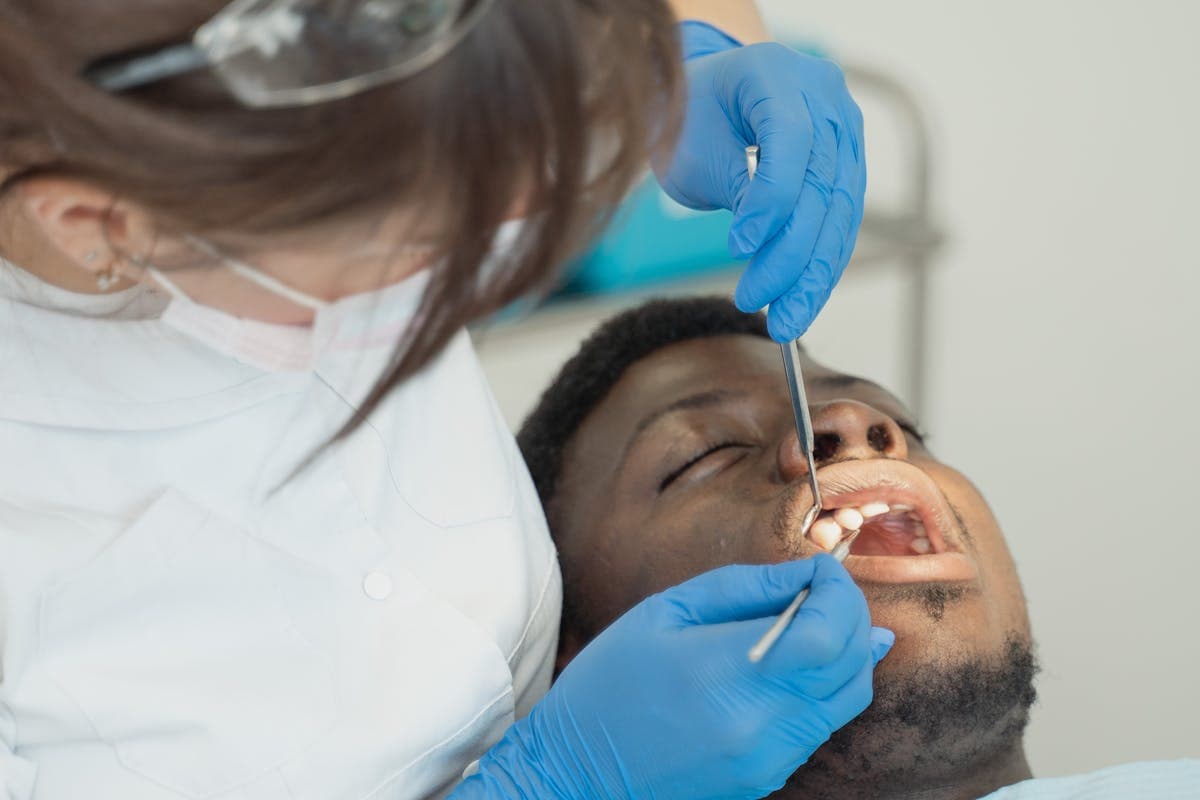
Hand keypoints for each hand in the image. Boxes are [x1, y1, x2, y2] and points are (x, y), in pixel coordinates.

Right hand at [456, 556, 893, 799]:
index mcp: (727, 673)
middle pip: (850, 664)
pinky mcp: (769, 776)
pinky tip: (806, 657)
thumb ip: (742, 588)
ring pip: (848, 697)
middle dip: (850, 613)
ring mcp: (770, 758)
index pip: (827, 631)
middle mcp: (761, 724)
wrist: (577, 771)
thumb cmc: (609, 683)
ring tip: (822, 615)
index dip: (838, 590)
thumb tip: (806, 575)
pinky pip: (822, 722)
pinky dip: (827, 683)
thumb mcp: (663, 613)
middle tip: (826, 586)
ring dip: (848, 649)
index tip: (821, 568)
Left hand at [654, 22, 866, 340]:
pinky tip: (802, 300)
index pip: (791, 141)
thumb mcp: (695, 149)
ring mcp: (843, 124)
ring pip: (842, 210)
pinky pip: (842, 218)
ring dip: (814, 274)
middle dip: (794, 256)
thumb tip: (766, 244)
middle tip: (764, 308)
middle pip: (823, 184)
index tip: (738, 249)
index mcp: (776, 73)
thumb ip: (736, 188)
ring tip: (787, 321)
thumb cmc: (687, 118)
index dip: (771, 200)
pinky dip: (821, 263)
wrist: (701, 96)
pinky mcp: (849, 159)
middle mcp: (823, 93)